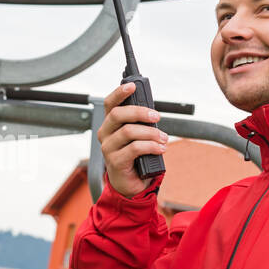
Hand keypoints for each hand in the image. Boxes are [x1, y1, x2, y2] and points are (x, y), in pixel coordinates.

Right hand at [99, 82, 165, 198]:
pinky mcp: (115, 162)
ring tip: (164, 139)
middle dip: (140, 112)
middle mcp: (105, 134)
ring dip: (151, 133)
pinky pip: (135, 148)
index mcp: (110, 124)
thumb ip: (140, 123)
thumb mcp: (137, 136)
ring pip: (129, 132)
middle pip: (118, 115)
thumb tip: (152, 113)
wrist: (130, 182)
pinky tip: (160, 148)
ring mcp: (108, 148)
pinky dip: (151, 147)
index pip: (109, 104)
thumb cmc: (135, 156)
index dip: (119, 93)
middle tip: (156, 117)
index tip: (132, 86)